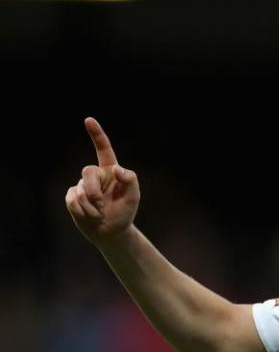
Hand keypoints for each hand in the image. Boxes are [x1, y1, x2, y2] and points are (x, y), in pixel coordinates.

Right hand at [64, 117, 140, 245]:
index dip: (96, 135)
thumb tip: (116, 169)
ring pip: (80, 190)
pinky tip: (90, 217)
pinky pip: (73, 201)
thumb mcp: (133, 197)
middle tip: (102, 205)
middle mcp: (96, 175)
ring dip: (91, 206)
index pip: (103, 149)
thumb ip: (130, 180)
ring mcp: (81, 185)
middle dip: (94, 190)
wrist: (111, 232)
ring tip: (99, 214)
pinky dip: (83, 211)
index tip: (88, 120)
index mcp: (111, 171)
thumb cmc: (124, 212)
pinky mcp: (72, 197)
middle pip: (88, 171)